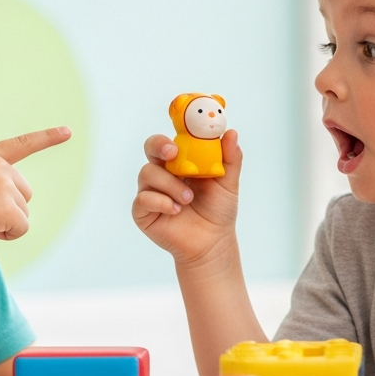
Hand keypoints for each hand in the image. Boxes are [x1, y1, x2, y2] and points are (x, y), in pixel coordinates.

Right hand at [0, 127, 70, 250]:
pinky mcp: (8, 207)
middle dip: (8, 208)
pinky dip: (8, 235)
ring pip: (23, 212)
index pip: (21, 145)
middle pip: (25, 192)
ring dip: (5, 222)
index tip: (67, 131)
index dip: (46, 138)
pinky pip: (22, 228)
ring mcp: (4, 184)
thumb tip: (5, 207)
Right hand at [132, 130, 241, 264]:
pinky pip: (143, 199)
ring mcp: (151, 191)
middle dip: (158, 146)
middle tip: (172, 153)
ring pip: (147, 173)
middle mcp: (163, 172)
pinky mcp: (143, 212)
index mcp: (181, 162)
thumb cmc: (218, 211)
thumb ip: (230, 158)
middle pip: (151, 148)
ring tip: (187, 199)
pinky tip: (175, 210)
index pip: (173, 139)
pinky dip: (160, 202)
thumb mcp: (228, 182)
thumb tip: (232, 133)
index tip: (181, 136)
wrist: (212, 243)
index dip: (174, 132)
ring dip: (170, 184)